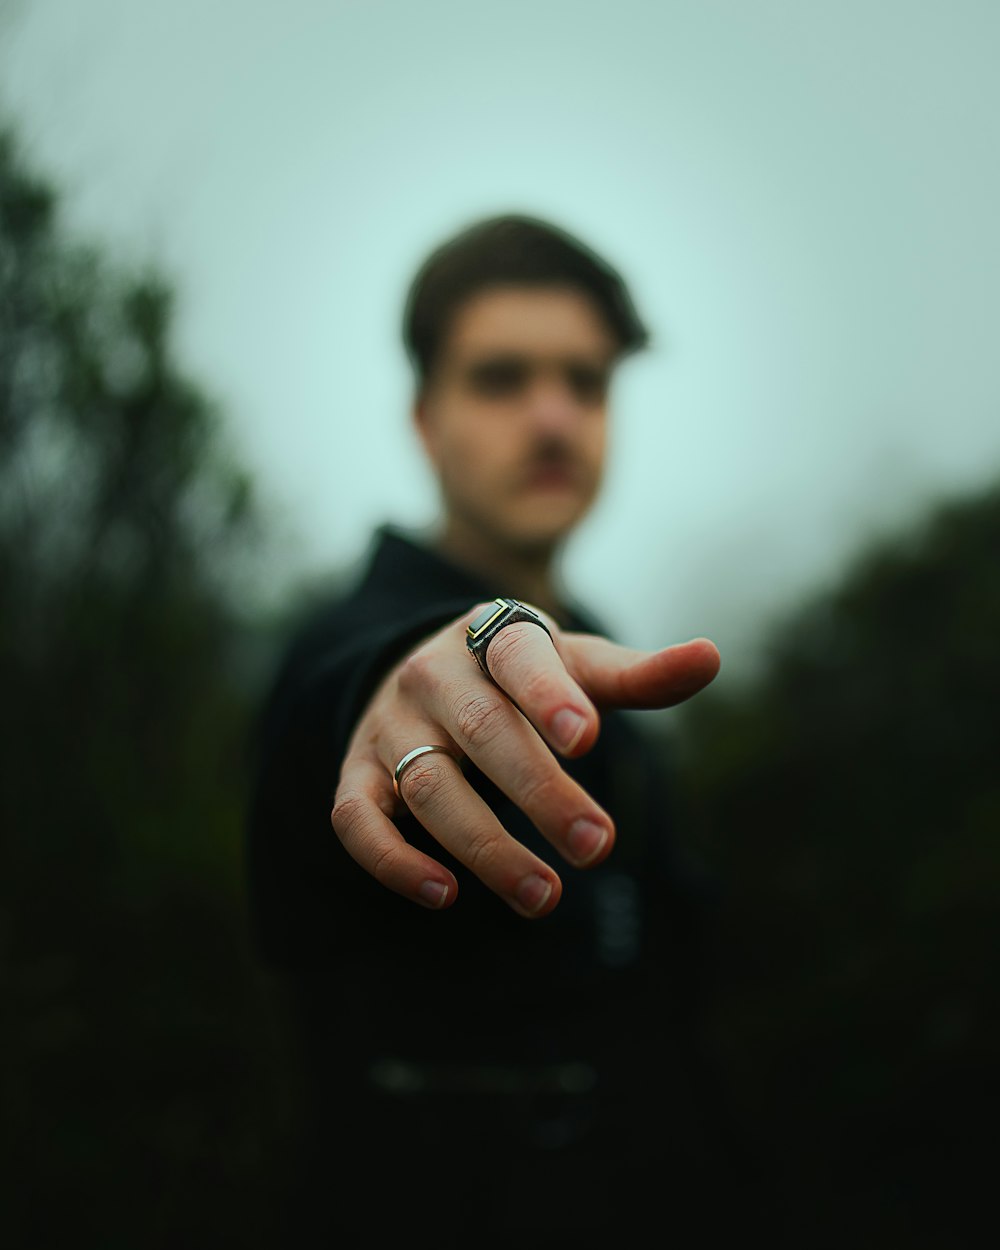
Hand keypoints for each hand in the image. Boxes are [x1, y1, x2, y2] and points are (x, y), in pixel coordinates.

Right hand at [331, 603, 719, 916]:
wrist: (422, 669)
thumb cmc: (519, 676)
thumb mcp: (573, 665)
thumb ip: (636, 675)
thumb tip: (711, 657)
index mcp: (492, 637)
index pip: (519, 658)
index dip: (549, 695)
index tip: (587, 740)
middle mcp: (433, 675)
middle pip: (483, 732)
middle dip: (540, 791)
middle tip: (597, 845)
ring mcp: (390, 725)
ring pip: (429, 785)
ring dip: (485, 846)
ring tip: (544, 896)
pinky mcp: (355, 772)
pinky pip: (355, 817)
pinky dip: (392, 859)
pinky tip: (444, 895)